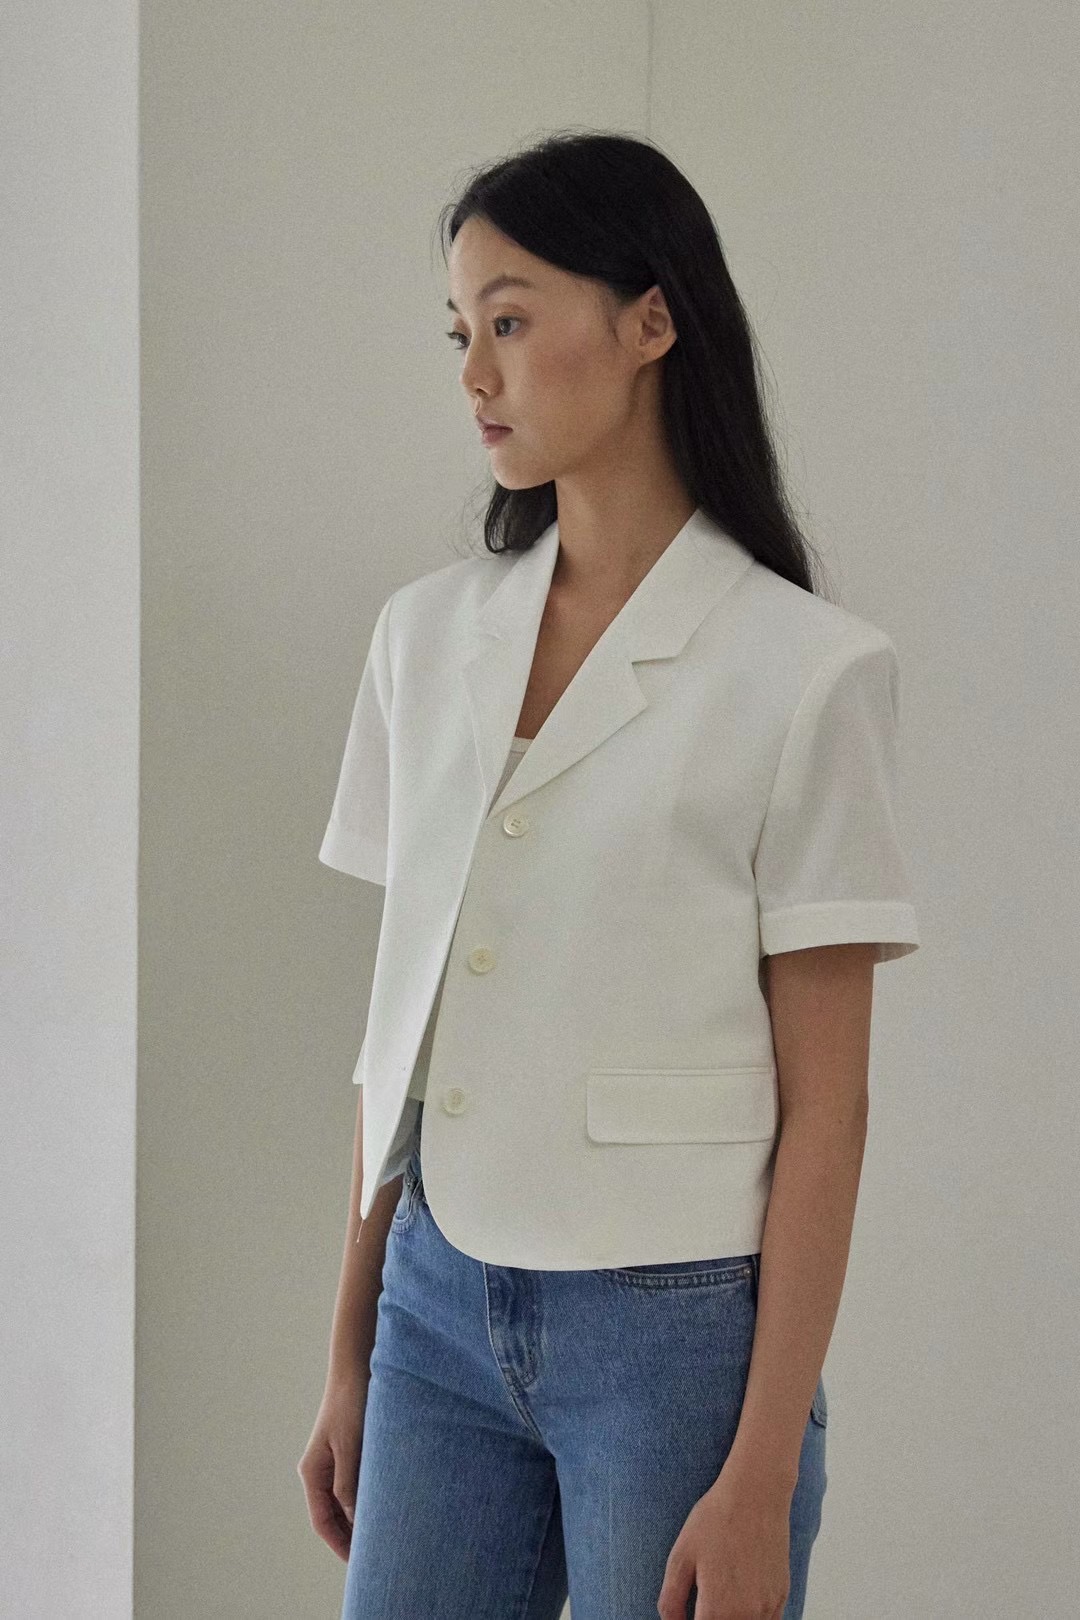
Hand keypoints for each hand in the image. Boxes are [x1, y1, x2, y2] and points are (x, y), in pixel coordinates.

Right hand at [296, 1370, 369, 1563]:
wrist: (357, 1367)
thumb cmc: (351, 1403)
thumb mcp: (351, 1446)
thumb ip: (349, 1482)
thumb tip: (353, 1518)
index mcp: (313, 1472)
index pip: (322, 1521)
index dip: (339, 1544)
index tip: (358, 1563)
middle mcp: (321, 1470)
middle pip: (333, 1515)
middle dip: (350, 1537)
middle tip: (374, 1555)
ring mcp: (335, 1460)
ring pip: (345, 1501)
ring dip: (360, 1518)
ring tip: (382, 1535)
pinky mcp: (351, 1451)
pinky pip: (356, 1484)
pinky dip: (367, 1498)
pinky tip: (385, 1505)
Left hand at [656, 1463, 792, 1618]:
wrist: (756, 1494)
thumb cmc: (717, 1519)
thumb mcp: (681, 1556)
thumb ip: (671, 1600)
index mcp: (716, 1610)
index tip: (688, 1612)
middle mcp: (746, 1616)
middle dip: (711, 1619)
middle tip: (701, 1600)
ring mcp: (767, 1608)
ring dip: (732, 1618)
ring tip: (721, 1596)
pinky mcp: (781, 1597)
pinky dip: (752, 1617)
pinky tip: (740, 1599)